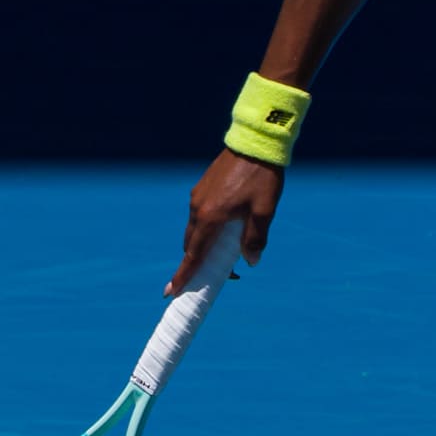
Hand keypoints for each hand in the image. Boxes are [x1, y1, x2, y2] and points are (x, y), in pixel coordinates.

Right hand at [165, 147, 283, 295]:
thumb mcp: (264, 212)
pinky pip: (200, 214)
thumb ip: (255, 239)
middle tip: (219, 275)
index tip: (172, 293)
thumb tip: (250, 261)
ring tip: (228, 251)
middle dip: (198, 263)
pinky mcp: (203, 186)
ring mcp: (198, 195)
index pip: (193, 255)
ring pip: (196, 229)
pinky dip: (207, 227)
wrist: (256, 142)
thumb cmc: (262, 178)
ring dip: (205, 243)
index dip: (183, 275)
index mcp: (210, 217)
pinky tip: (227, 225)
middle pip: (192, 245)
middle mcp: (198, 208)